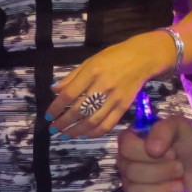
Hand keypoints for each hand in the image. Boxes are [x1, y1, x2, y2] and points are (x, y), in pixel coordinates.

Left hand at [45, 33, 172, 138]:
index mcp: (92, 72)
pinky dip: (95, 132)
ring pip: (92, 121)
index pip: (68, 95)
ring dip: (76, 131)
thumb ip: (72, 77)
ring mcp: (115, 98)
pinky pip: (108, 124)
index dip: (56, 107)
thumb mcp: (90, 61)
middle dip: (63, 122)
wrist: (143, 58)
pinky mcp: (125, 106)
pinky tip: (85, 134)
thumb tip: (54, 90)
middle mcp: (103, 86)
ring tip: (66, 134)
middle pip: (78, 110)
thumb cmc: (114, 57)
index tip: (48, 116)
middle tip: (54, 128)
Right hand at [118, 116, 191, 191]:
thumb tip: (152, 149)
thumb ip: (165, 129)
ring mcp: (132, 183)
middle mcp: (127, 163)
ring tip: (180, 185)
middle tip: (180, 168)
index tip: (171, 152)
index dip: (148, 153)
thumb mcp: (181, 127)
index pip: (126, 148)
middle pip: (132, 173)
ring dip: (162, 190)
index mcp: (131, 141)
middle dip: (162, 172)